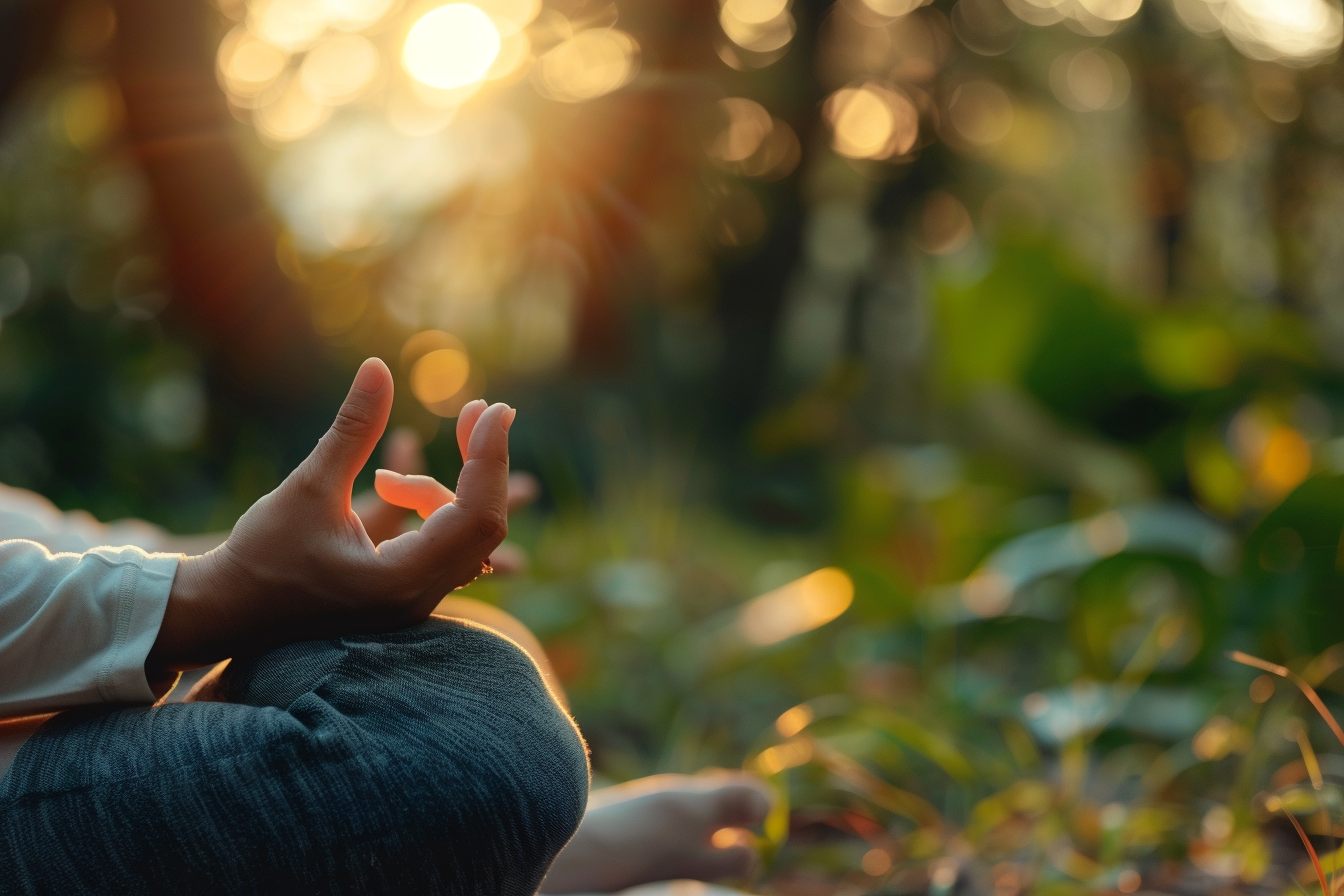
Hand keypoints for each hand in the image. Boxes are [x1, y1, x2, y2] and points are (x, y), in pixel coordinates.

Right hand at [148, 358, 512, 668]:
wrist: (227, 609)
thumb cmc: (260, 554)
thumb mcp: (309, 485)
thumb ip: (353, 429)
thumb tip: (379, 367)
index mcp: (400, 580)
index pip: (475, 514)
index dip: (490, 457)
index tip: (494, 410)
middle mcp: (418, 599)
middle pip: (483, 524)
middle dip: (481, 464)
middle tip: (477, 412)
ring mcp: (416, 602)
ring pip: (464, 533)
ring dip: (440, 490)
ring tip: (383, 480)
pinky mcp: (407, 595)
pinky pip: (447, 544)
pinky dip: (433, 509)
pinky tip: (391, 490)